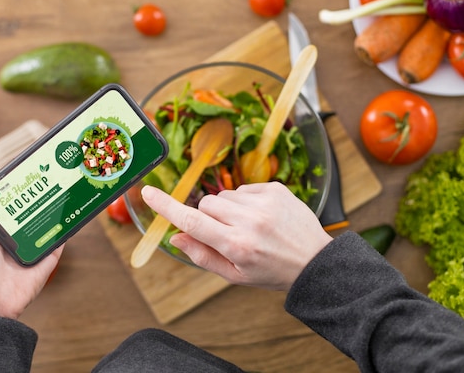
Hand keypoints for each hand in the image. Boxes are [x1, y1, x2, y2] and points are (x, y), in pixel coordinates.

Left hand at [0, 163, 62, 318]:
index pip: (12, 193)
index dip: (22, 178)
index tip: (34, 161)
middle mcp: (16, 227)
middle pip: (34, 201)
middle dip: (46, 186)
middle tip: (59, 166)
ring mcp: (35, 240)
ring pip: (51, 215)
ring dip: (61, 201)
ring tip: (72, 181)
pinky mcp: (50, 254)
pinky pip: (62, 235)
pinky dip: (71, 222)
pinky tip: (79, 205)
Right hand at [141, 182, 331, 290]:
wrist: (314, 261)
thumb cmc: (271, 272)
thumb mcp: (234, 275)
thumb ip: (202, 256)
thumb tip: (175, 236)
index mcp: (236, 246)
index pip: (192, 221)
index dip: (167, 206)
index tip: (148, 191)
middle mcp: (250, 222)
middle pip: (206, 204)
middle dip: (208, 216)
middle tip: (227, 233)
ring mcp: (264, 202)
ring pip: (224, 195)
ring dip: (229, 209)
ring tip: (250, 226)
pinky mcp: (276, 189)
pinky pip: (244, 188)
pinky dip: (246, 201)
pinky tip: (262, 217)